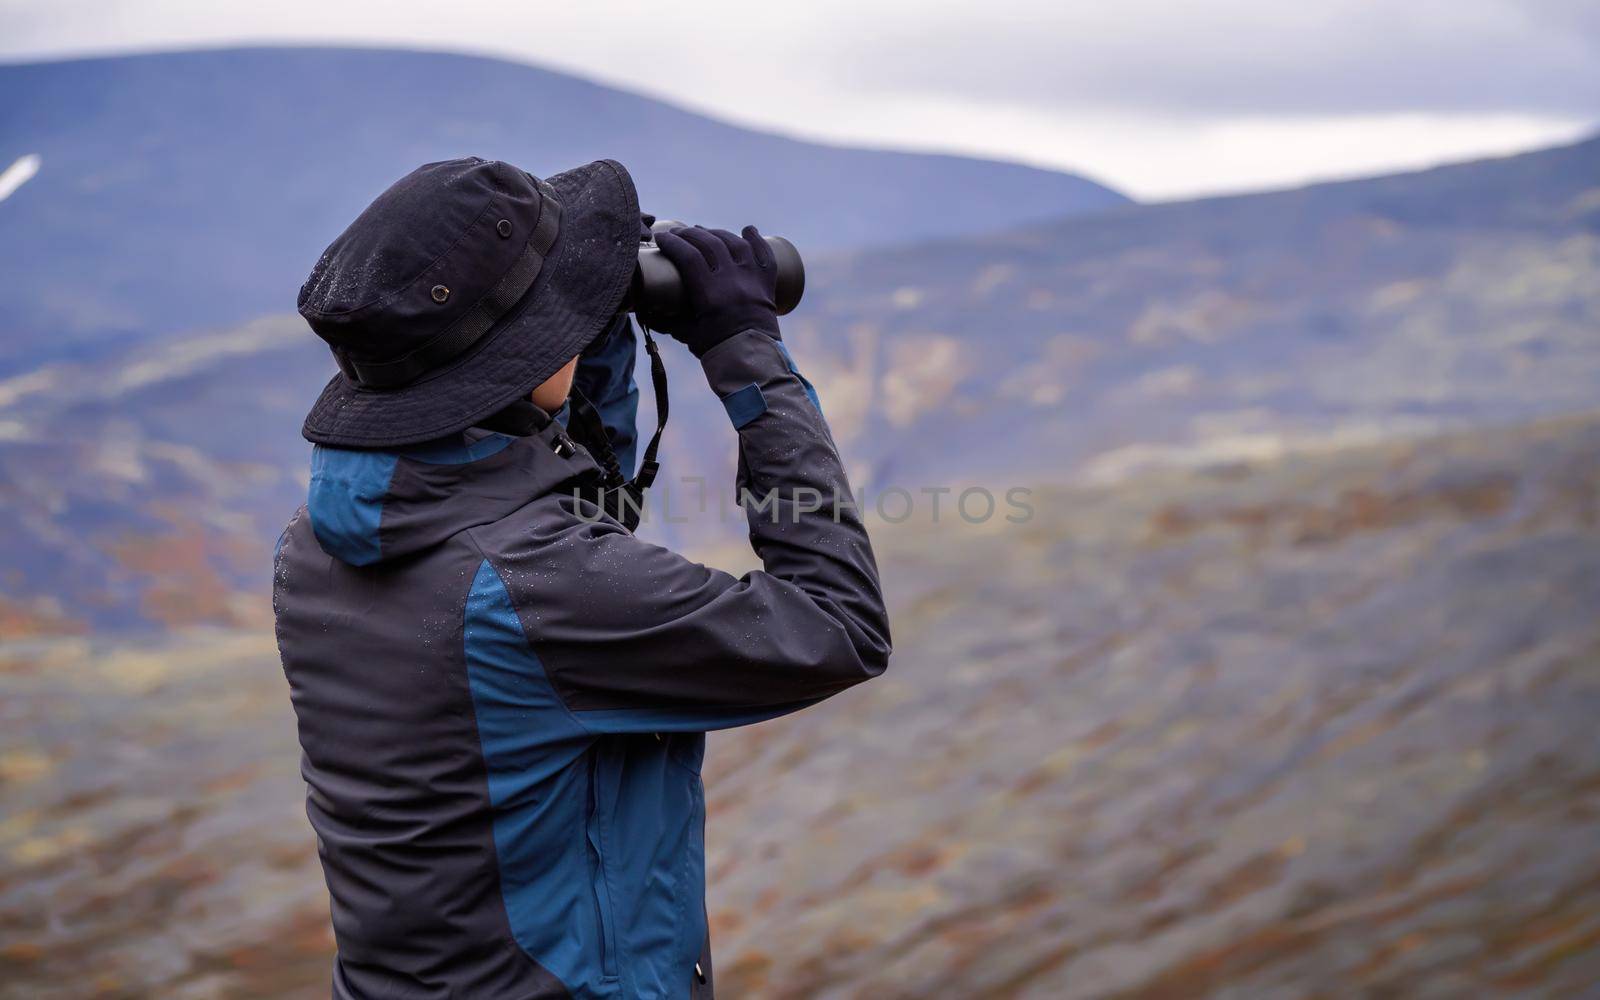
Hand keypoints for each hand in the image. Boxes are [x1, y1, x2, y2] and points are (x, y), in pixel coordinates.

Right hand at [647, 225, 779, 356]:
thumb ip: (666, 321)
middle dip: (690, 234)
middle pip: (710, 244)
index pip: (688, 257)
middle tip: (679, 233)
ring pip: (735, 244)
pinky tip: (747, 230)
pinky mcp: (766, 283)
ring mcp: (752, 280)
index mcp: (710, 295)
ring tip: (704, 231)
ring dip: (717, 233)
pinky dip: (756, 240)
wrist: (752, 360)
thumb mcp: (687, 334)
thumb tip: (643, 310)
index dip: (672, 243)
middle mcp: (733, 282)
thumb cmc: (716, 349)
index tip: (661, 238)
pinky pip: (765, 254)